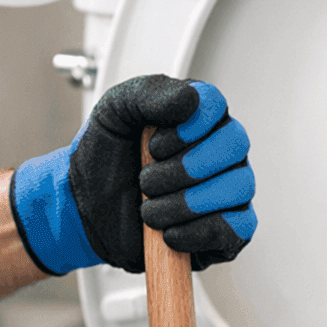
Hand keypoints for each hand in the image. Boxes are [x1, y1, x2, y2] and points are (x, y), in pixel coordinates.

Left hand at [9, 75, 256, 274]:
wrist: (88, 210)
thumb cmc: (106, 159)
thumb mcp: (114, 112)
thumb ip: (149, 93)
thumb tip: (191, 99)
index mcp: (198, 116)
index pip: (215, 105)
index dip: (186, 128)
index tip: (153, 145)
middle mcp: (221, 150)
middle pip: (235, 144)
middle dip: (185, 167)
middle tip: (148, 181)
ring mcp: (229, 190)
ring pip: (237, 187)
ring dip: (186, 203)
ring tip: (150, 210)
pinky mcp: (226, 230)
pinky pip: (239, 228)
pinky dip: (200, 233)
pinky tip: (169, 232)